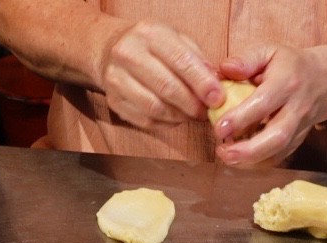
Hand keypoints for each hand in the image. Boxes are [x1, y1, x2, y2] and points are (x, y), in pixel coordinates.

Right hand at [99, 20, 223, 128]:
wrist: (107, 49)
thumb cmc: (150, 46)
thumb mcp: (175, 39)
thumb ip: (197, 59)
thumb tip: (216, 84)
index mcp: (150, 34)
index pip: (181, 61)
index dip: (203, 83)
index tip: (218, 99)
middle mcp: (129, 53)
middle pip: (168, 88)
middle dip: (192, 105)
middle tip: (206, 112)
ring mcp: (117, 78)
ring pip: (156, 108)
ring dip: (180, 117)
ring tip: (191, 115)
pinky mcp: (113, 101)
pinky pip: (145, 120)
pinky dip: (165, 124)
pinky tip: (174, 118)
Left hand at [213, 44, 326, 166]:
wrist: (324, 80)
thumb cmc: (290, 64)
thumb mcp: (270, 51)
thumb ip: (246, 60)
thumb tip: (224, 70)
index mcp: (287, 82)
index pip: (264, 103)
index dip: (241, 118)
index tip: (219, 128)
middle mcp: (296, 108)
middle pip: (277, 136)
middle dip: (248, 150)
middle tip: (223, 152)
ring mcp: (300, 127)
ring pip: (279, 150)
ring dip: (252, 160)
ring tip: (227, 157)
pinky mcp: (298, 140)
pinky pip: (280, 156)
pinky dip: (259, 163)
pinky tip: (241, 160)